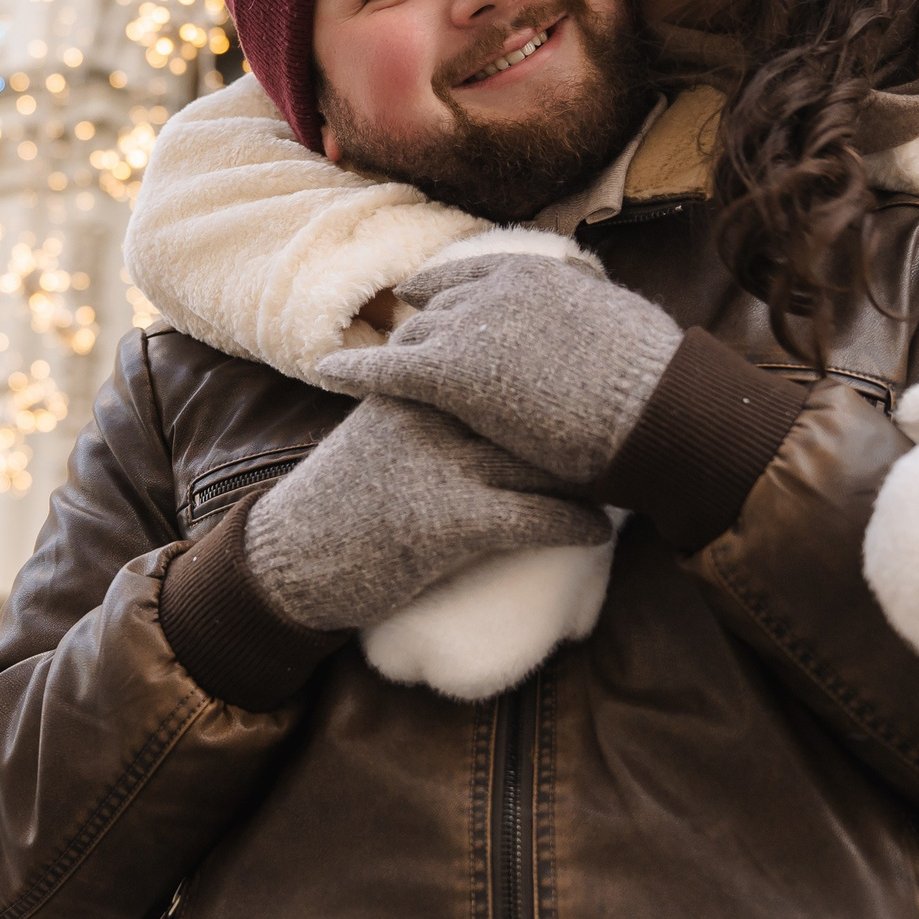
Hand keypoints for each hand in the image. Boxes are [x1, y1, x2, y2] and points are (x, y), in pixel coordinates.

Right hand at [245, 395, 612, 631]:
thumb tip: (476, 393)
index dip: (553, 369)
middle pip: (531, 403)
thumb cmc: (338, 501)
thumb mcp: (378, 432)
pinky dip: (576, 525)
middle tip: (627, 428)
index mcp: (416, 387)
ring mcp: (444, 466)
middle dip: (583, 417)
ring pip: (544, 456)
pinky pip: (537, 516)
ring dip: (591, 472)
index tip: (595, 378)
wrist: (291, 559)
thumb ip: (422, 403)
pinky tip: (598, 531)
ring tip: (624, 478)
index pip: (498, 359)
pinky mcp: (451, 521)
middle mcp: (434, 415)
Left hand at [316, 253, 682, 484]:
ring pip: (412, 336)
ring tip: (361, 368)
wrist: (654, 409)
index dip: (443, 288)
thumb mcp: (621, 326)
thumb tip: (598, 326)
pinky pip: (386, 367)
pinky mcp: (451, 374)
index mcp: (538, 274)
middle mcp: (496, 289)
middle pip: (436, 305)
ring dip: (392, 352)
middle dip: (417, 324)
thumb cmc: (655, 383)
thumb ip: (588, 318)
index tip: (420, 295)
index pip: (473, 272)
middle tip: (396, 344)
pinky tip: (326, 373)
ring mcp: (471, 329)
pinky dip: (352, 368)